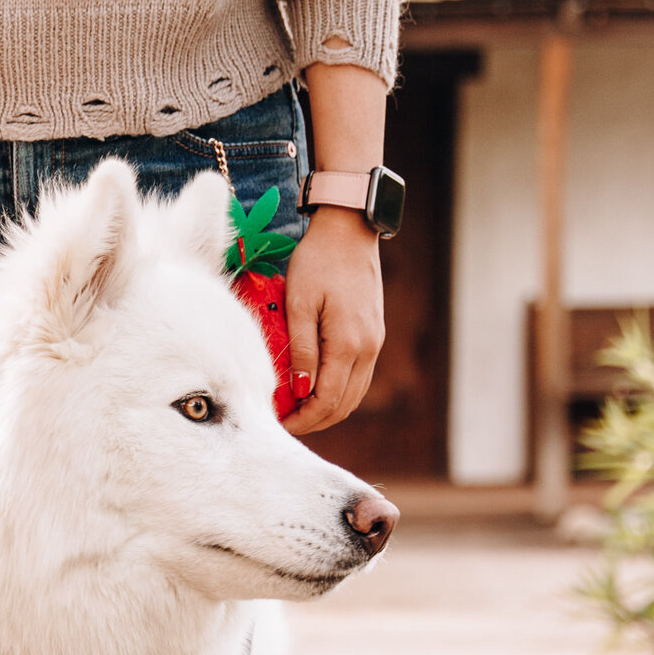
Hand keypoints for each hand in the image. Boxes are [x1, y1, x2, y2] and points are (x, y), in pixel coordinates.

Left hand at [281, 207, 384, 435]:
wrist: (349, 231)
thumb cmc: (317, 261)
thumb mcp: (299, 303)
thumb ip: (301, 349)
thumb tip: (299, 391)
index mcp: (348, 343)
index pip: (327, 400)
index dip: (303, 419)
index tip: (278, 424)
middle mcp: (368, 348)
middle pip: (343, 404)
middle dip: (314, 420)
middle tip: (285, 423)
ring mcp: (374, 343)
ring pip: (354, 395)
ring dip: (327, 409)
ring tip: (297, 410)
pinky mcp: (374, 335)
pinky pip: (358, 377)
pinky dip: (338, 392)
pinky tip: (315, 389)